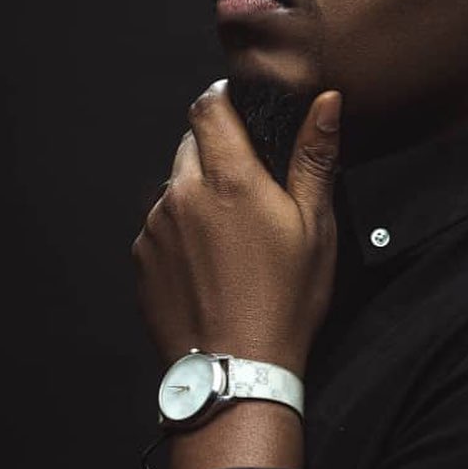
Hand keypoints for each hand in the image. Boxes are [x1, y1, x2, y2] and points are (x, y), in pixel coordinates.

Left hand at [131, 80, 341, 377]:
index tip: (240, 109)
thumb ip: (314, 157)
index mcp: (230, 179)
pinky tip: (211, 264)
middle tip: (251, 188)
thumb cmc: (286, 300)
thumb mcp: (316, 226)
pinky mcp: (142, 259)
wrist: (238, 370)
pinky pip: (160, 226)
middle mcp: (182, 195)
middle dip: (217, 152)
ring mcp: (156, 228)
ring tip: (233, 238)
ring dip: (199, 195)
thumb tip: (326, 102)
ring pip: (175, 187)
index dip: (223, 99)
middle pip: (190, 144)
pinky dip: (182, 232)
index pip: (208, 107)